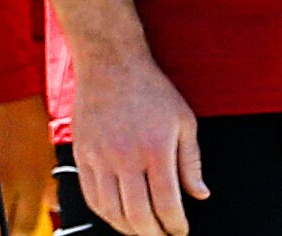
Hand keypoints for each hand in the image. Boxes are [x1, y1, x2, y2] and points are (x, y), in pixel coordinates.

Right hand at [69, 54, 205, 235]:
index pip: (167, 205)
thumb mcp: (184, 121)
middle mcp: (125, 156)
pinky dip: (105, 213)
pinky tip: (117, 215)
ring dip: (129, 229)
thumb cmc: (151, 90)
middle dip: (154, 234)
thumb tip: (200, 194)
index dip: (176, 226)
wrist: (110, 63)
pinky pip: (90, 195)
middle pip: (138, 215)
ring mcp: (99, 156)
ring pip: (112, 211)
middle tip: (163, 235)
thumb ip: (192, 162)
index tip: (180, 231)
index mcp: (156, 149)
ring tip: (142, 230)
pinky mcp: (81, 153)